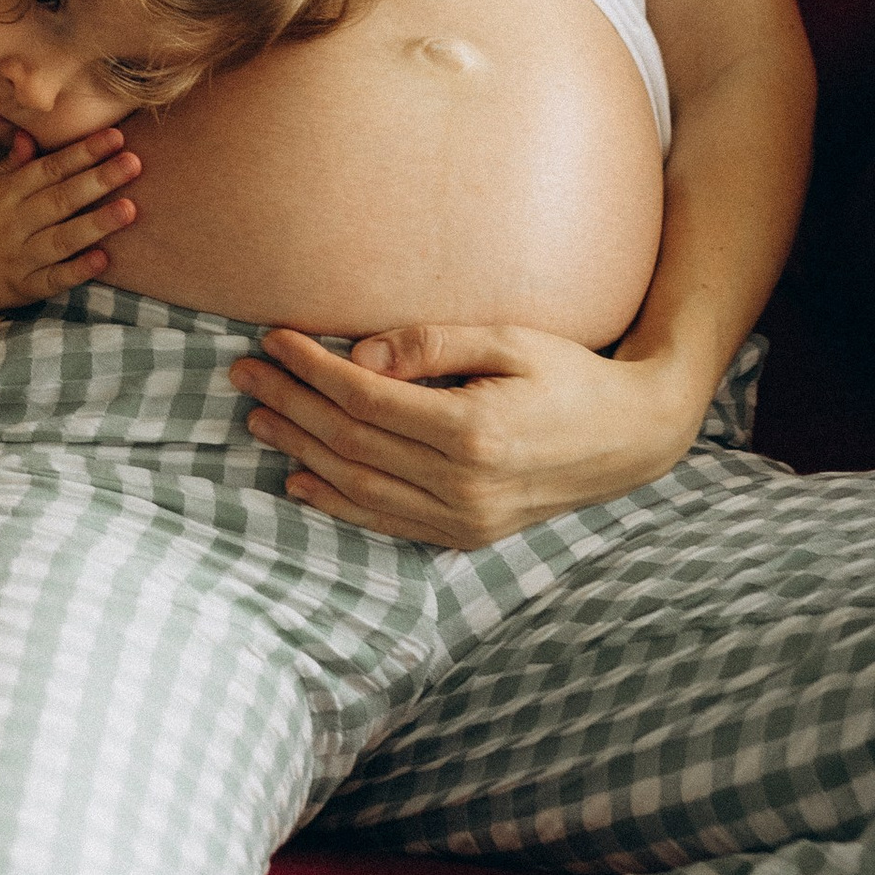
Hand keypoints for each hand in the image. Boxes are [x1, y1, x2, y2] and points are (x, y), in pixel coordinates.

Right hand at [0, 129, 139, 306]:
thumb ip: (8, 164)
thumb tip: (29, 137)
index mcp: (5, 192)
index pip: (50, 168)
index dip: (83, 152)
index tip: (115, 138)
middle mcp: (15, 222)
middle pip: (62, 198)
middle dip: (99, 179)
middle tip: (134, 163)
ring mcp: (20, 256)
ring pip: (62, 238)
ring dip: (96, 223)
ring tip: (130, 209)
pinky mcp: (23, 287)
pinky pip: (52, 279)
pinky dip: (76, 270)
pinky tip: (102, 260)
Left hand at [226, 321, 709, 544]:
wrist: (630, 438)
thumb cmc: (569, 373)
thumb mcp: (509, 338)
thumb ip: (432, 344)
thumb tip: (361, 353)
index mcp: (472, 432)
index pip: (366, 399)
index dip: (313, 369)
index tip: (274, 339)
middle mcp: (463, 486)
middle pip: (351, 443)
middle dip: (291, 404)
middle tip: (244, 375)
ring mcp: (464, 518)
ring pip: (358, 487)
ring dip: (300, 452)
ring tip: (257, 419)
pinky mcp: (465, 535)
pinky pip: (385, 522)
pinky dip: (337, 504)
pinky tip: (299, 482)